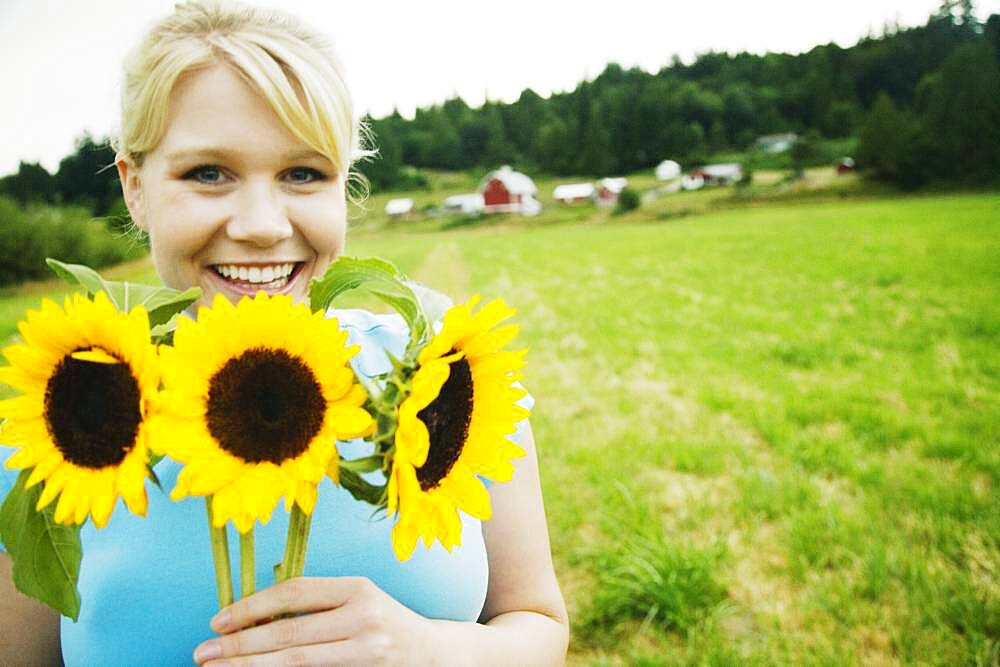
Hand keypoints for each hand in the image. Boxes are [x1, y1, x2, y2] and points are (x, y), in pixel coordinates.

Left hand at [193, 576, 431, 665]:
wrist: (433, 654)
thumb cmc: (384, 623)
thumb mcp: (358, 600)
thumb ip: (316, 605)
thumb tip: (252, 617)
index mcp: (357, 588)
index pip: (295, 592)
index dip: (252, 606)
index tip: (217, 621)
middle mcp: (364, 617)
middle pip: (289, 632)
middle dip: (240, 644)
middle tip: (203, 653)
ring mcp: (367, 650)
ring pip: (296, 662)